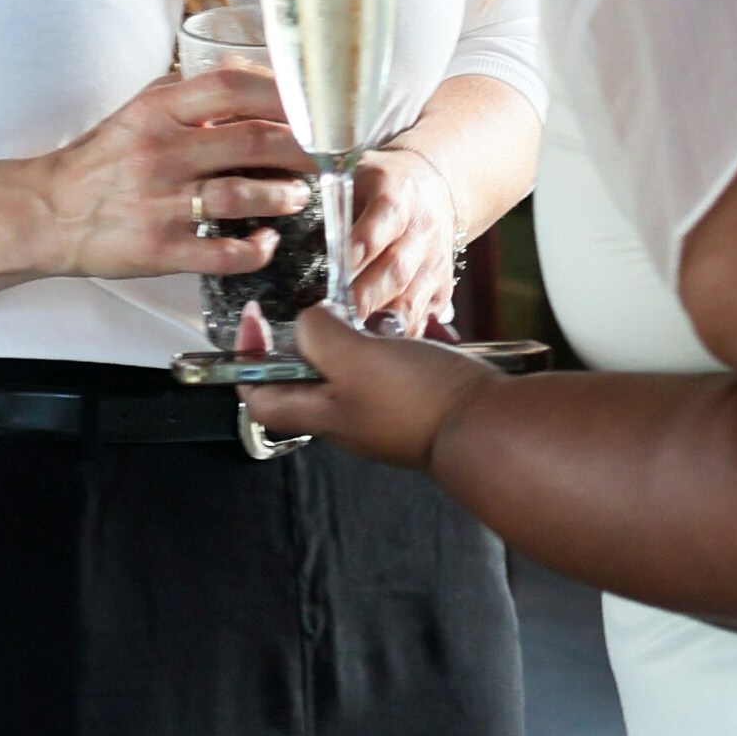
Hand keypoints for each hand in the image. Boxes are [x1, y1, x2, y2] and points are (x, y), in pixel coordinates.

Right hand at [34, 56, 305, 287]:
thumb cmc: (103, 159)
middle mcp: (161, 152)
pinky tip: (266, 242)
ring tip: (299, 195)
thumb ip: (192, 93)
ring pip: (243, 196)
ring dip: (284, 196)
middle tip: (327, 156)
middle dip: (303, 149)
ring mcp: (160, 203)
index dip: (283, 94)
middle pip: (253, 142)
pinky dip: (255, 249)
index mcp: (158, 111)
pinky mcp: (160, 249)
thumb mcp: (140, 110)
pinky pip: (223, 252)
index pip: (233, 87)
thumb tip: (255, 76)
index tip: (313, 106)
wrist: (48, 212)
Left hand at [242, 307, 500, 470]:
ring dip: (370, 334)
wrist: (490, 425)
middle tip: (332, 310)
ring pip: (362, 363)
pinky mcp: (419, 401)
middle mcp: (349, 418)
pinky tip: (428, 329)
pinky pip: (404, 364)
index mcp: (322, 413)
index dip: (247, 359)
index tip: (253, 319)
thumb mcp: (353, 358)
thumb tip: (309, 321)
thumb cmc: (419, 400)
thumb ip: (318, 335)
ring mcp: (385, 411)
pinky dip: (410, 341)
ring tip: (388, 317)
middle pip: (312, 375)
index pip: (260, 395)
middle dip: (319, 336)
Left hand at [336, 138, 462, 337]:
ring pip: (412, 299)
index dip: (360, 245)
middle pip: (395, 269)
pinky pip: (425, 317)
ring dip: (382, 323)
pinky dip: (404, 337)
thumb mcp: (356, 174)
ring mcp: (434, 262)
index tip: (337, 267)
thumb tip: (287, 221)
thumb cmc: (380, 185)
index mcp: (397, 195)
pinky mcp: (442, 287)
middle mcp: (421, 230)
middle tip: (336, 320)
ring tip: (356, 345)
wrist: (435, 188)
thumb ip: (329, 198)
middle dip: (365, 297)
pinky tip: (382, 352)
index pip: (382, 220)